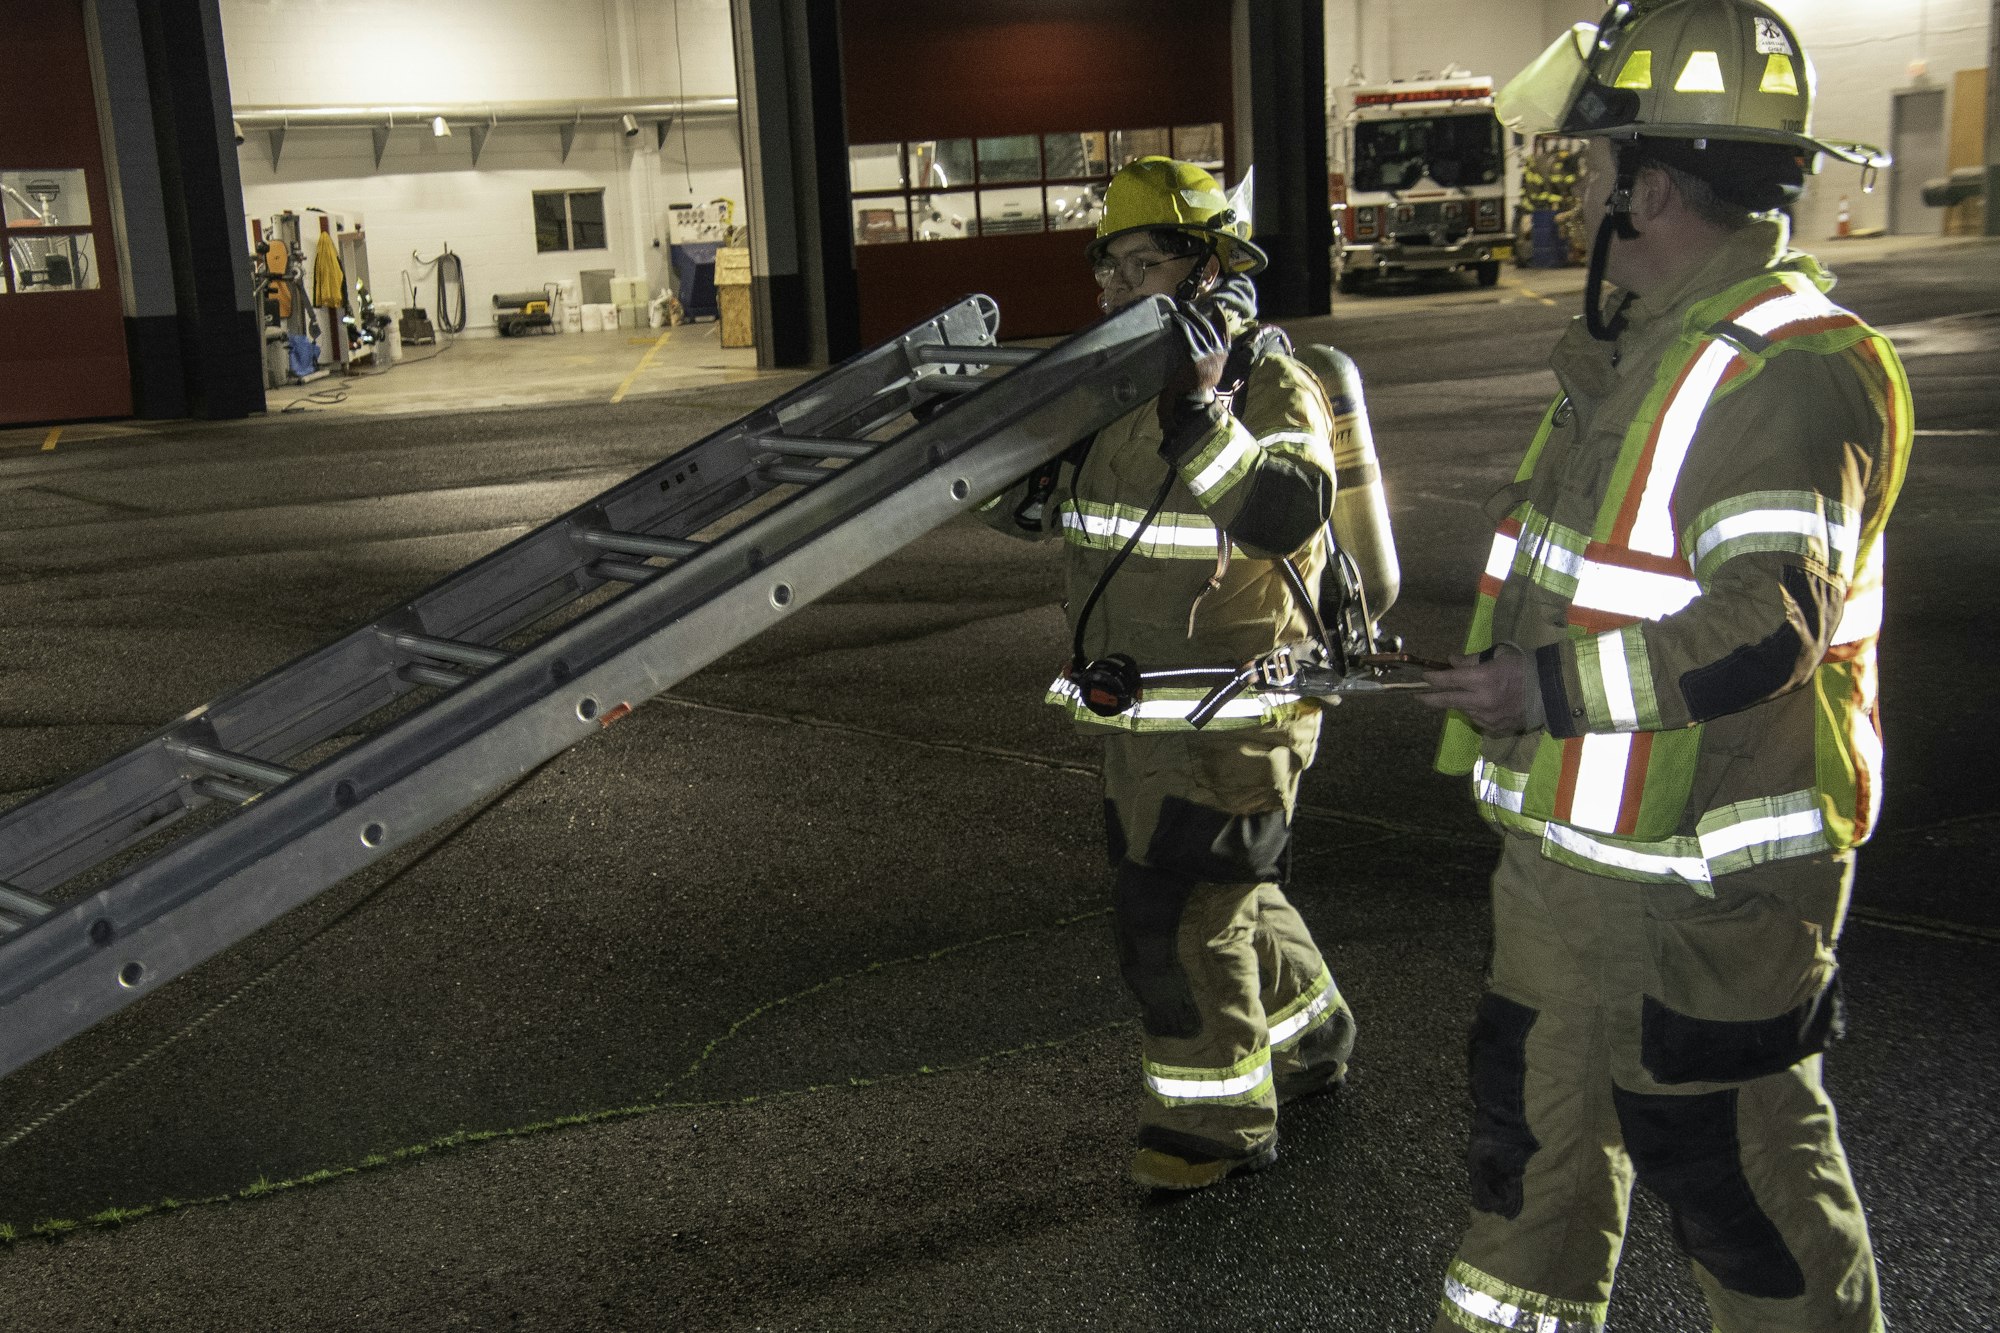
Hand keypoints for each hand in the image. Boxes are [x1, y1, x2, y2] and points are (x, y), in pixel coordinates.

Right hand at [1158, 301, 1229, 457]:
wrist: (1197, 403)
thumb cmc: (1179, 396)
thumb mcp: (1168, 392)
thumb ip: (1164, 395)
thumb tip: (1153, 400)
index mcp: (1194, 361)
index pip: (1188, 335)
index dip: (1181, 323)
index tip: (1173, 315)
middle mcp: (1209, 355)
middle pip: (1199, 328)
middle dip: (1190, 315)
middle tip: (1181, 307)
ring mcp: (1218, 354)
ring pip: (1210, 329)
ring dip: (1201, 316)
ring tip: (1191, 307)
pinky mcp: (1223, 354)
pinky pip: (1223, 334)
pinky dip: (1221, 321)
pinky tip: (1216, 308)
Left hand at [1415, 646, 1530, 732]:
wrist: (1551, 691)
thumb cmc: (1524, 667)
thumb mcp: (1498, 656)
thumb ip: (1471, 661)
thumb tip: (1451, 662)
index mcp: (1483, 679)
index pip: (1449, 680)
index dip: (1433, 679)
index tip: (1424, 677)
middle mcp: (1482, 700)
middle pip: (1448, 701)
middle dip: (1430, 699)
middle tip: (1418, 697)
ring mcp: (1488, 717)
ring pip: (1463, 710)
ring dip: (1460, 702)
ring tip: (1468, 693)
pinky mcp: (1495, 728)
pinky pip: (1477, 719)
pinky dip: (1475, 710)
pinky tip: (1484, 703)